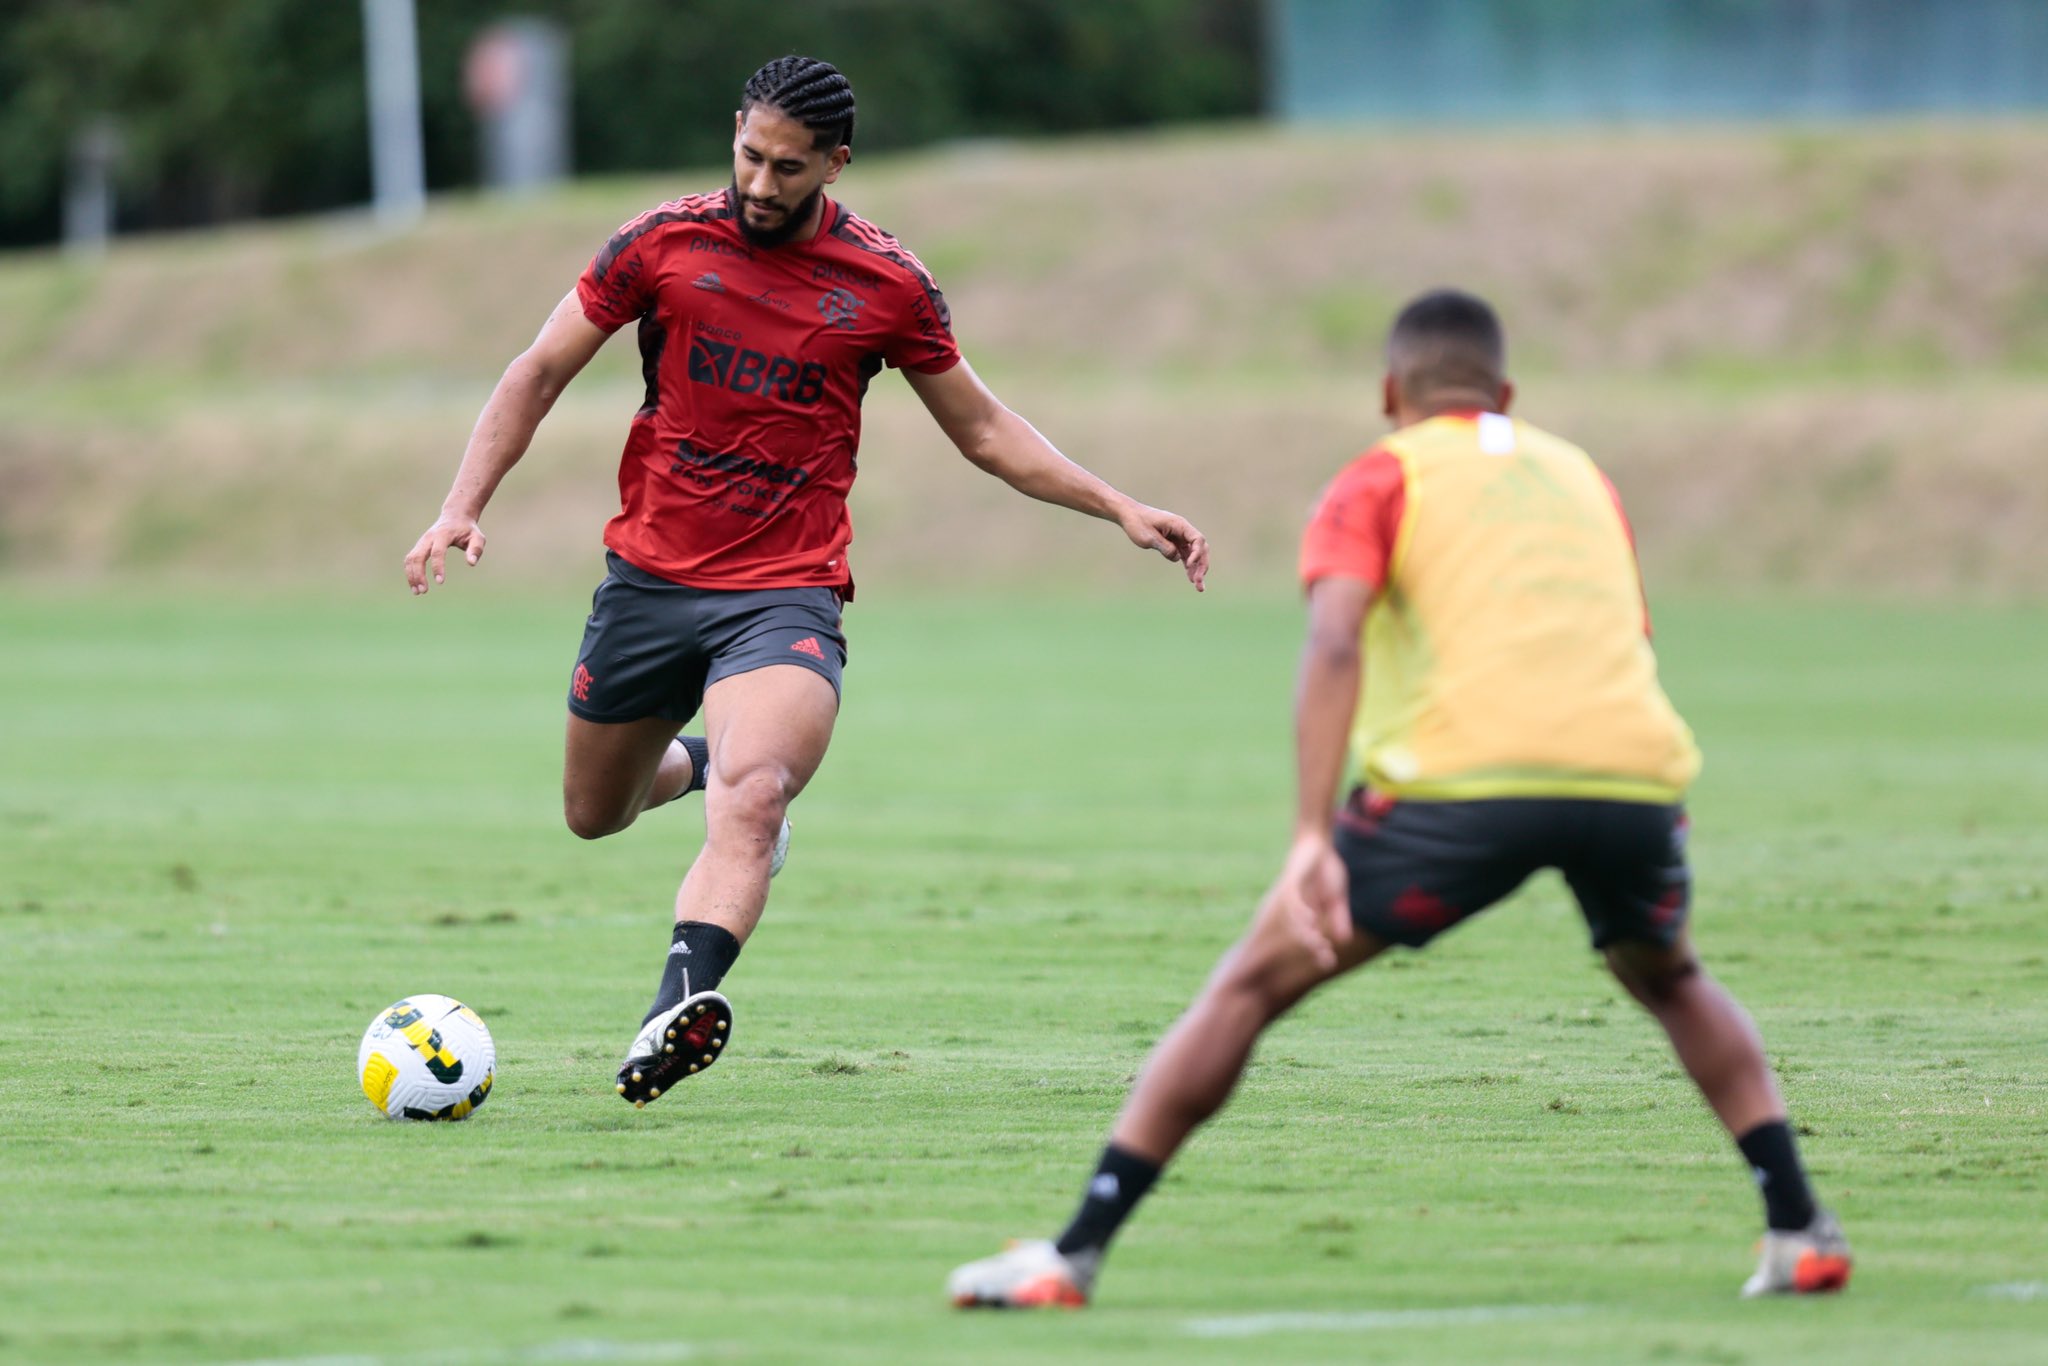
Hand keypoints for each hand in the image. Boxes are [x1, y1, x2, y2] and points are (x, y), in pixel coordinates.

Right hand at [404, 515, 487, 594]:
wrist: (455, 516)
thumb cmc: (468, 529)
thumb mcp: (477, 537)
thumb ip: (476, 549)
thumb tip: (471, 563)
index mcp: (443, 534)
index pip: (437, 552)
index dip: (437, 567)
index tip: (440, 582)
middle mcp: (429, 537)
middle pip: (418, 556)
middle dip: (418, 574)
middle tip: (423, 591)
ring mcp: (422, 541)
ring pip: (411, 558)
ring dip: (411, 575)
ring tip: (417, 592)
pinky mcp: (419, 546)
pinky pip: (410, 559)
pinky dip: (410, 572)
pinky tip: (415, 585)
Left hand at [1117, 503, 1208, 591]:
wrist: (1129, 515)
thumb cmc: (1137, 523)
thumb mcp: (1149, 537)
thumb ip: (1164, 547)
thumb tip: (1177, 558)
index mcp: (1179, 524)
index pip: (1198, 539)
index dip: (1197, 553)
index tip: (1188, 565)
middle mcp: (1183, 530)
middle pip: (1201, 548)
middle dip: (1202, 566)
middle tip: (1198, 583)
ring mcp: (1180, 536)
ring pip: (1195, 554)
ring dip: (1197, 569)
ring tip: (1199, 587)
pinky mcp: (1174, 542)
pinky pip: (1186, 555)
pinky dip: (1189, 566)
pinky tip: (1191, 578)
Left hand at [1269, 831, 1351, 971]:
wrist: (1317, 843)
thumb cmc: (1325, 870)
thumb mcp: (1336, 897)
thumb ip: (1339, 917)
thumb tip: (1343, 941)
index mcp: (1307, 913)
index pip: (1311, 936)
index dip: (1319, 950)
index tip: (1329, 962)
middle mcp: (1298, 908)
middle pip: (1301, 932)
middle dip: (1312, 946)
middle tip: (1324, 959)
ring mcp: (1293, 895)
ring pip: (1295, 918)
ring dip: (1305, 932)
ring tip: (1316, 944)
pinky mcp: (1291, 881)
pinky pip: (1293, 898)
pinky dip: (1300, 910)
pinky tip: (1310, 919)